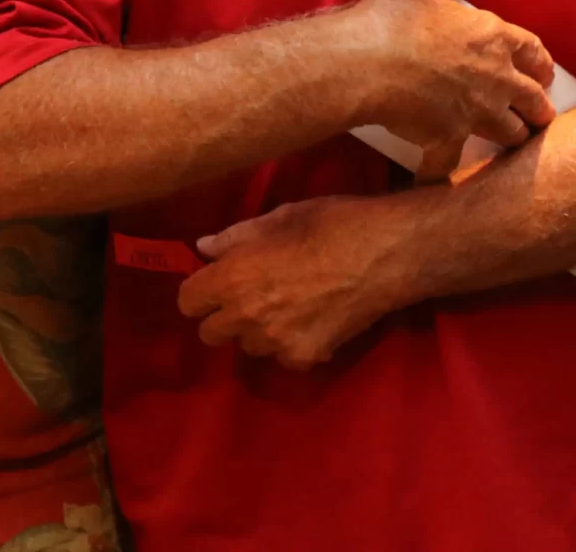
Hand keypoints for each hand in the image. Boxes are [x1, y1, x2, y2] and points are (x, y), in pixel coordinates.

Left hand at [182, 195, 422, 367]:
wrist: (388, 255)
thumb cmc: (333, 223)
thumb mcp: (281, 217)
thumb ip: (236, 237)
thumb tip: (204, 249)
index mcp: (234, 277)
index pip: (187, 302)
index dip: (200, 290)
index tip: (217, 280)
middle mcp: (247, 317)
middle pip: (210, 334)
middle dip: (223, 315)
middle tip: (251, 294)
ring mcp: (276, 343)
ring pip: (248, 346)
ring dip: (257, 330)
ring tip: (288, 305)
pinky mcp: (306, 358)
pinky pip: (283, 357)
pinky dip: (292, 343)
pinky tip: (314, 319)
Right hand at [336, 0, 556, 174]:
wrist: (366, 62)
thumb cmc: (396, 21)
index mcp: (495, 38)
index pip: (535, 53)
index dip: (542, 65)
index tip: (543, 74)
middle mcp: (496, 79)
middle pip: (534, 101)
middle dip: (538, 109)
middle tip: (536, 114)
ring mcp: (476, 113)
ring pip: (511, 134)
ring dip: (509, 138)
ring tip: (503, 141)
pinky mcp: (448, 139)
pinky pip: (449, 165)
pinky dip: (441, 170)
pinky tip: (434, 173)